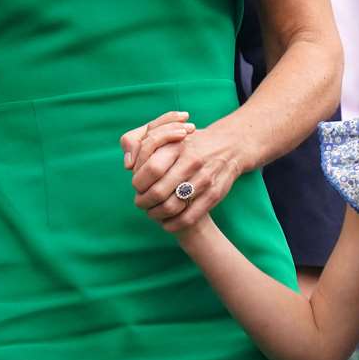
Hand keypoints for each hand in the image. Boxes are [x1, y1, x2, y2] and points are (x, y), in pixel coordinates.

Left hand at [123, 111, 244, 230]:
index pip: (151, 169)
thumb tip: (128, 165)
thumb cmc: (192, 142)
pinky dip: (174, 224)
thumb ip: (146, 145)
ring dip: (157, 215)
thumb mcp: (171, 135)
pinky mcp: (215, 193)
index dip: (139, 183)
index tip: (137, 187)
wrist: (230, 145)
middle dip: (144, 202)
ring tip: (153, 213)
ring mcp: (205, 178)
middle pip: (159, 191)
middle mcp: (192, 161)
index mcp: (178, 145)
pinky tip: (167, 224)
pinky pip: (189, 216)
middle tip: (141, 203)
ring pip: (172, 206)